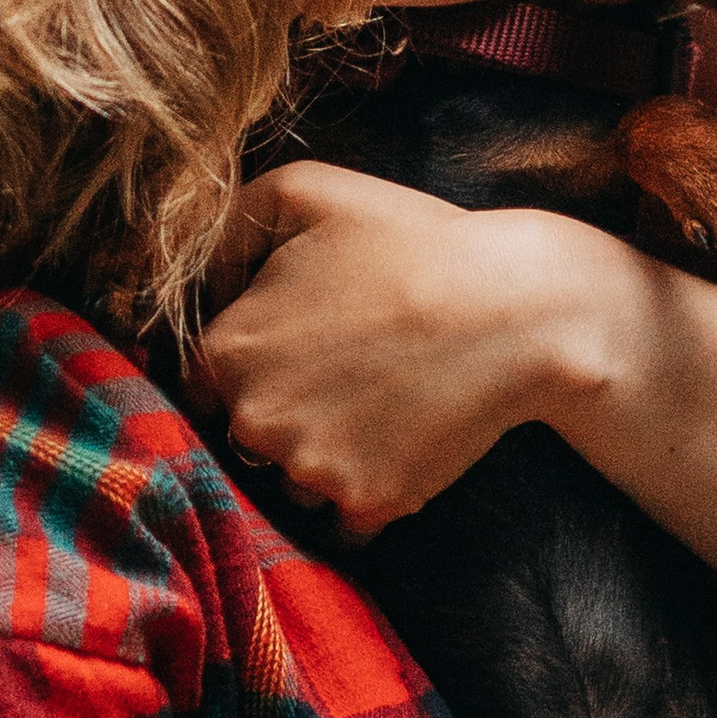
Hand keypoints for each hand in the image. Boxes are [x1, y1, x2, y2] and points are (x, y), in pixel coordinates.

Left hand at [197, 162, 608, 530]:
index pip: (199, 388)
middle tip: (342, 384)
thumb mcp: (304, 189)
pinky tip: (396, 455)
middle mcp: (254, 420)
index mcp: (227, 351)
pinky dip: (361, 504)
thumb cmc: (412, 240)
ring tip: (379, 413)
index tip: (287, 363)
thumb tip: (200, 281)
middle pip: (244, 441)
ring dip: (319, 466)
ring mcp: (311, 469)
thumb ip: (226, 226)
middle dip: (279, 421)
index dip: (241, 376)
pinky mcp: (369, 503)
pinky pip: (341, 529)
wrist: (517, 308)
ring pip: (291, 487)